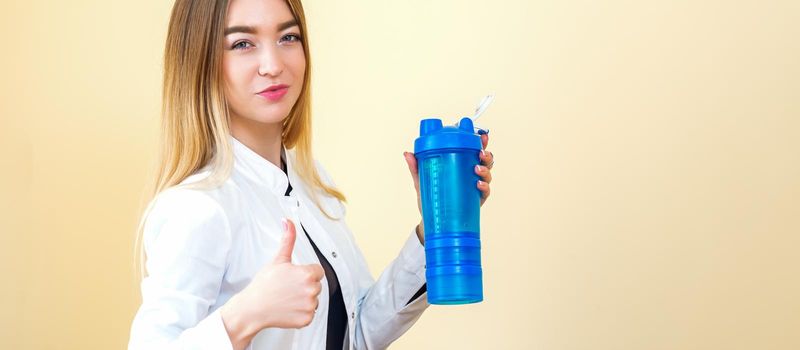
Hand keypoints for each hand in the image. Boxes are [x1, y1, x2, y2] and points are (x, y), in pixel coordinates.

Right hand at [221, 219, 323, 347]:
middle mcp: (312, 290)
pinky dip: (301, 312)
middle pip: (316, 285)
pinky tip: (288, 308)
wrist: (253, 308)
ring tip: (287, 298)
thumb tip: (288, 222)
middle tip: (288, 288)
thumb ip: (288, 239)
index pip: (318, 271)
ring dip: (304, 299)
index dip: (305, 273)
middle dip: (305, 286)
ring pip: (314, 299)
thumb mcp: (278, 259)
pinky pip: (310, 313)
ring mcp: (310, 306)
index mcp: (307, 274)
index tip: (294, 277)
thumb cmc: (264, 285)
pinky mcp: (307, 319)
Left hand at [403, 133, 494, 239]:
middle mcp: (470, 173)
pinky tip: (478, 184)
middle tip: (480, 153)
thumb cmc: (429, 195)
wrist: (431, 219)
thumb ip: (416, 167)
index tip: (482, 135)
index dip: (480, 141)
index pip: (472, 149)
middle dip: (486, 153)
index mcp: (460, 163)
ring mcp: (474, 186)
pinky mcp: (476, 200)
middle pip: (484, 159)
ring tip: (476, 169)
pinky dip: (484, 186)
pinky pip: (485, 191)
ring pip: (487, 173)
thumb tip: (407, 153)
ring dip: (485, 169)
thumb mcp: (421, 180)